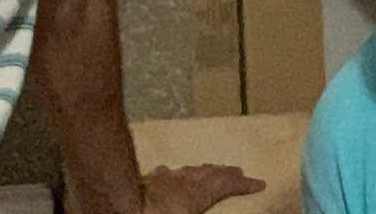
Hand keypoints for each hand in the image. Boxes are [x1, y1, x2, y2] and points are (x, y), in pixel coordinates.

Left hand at [140, 163, 265, 213]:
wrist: (115, 205)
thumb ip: (198, 205)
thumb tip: (212, 181)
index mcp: (194, 196)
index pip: (224, 186)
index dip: (243, 185)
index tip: (259, 183)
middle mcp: (182, 182)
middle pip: (209, 174)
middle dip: (225, 173)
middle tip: (238, 173)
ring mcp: (162, 179)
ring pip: (188, 171)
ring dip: (203, 171)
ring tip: (210, 171)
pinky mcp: (145, 180)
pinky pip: (166, 174)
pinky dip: (176, 174)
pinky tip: (171, 173)